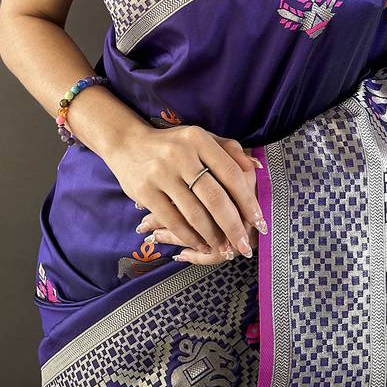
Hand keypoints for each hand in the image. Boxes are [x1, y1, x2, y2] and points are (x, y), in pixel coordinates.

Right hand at [108, 124, 266, 258]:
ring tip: (225, 248)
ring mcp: (161, 173)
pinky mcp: (145, 191)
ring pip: (194, 213)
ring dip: (213, 236)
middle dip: (233, 226)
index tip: (259, 220)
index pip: (231, 173)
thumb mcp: (200, 138)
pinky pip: (173, 220)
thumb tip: (256, 167)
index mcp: (199, 139)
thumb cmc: (173, 144)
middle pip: (215, 197)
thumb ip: (229, 150)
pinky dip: (190, 237)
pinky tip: (201, 245)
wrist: (127, 143)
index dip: (248, 200)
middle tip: (244, 246)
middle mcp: (181, 155)